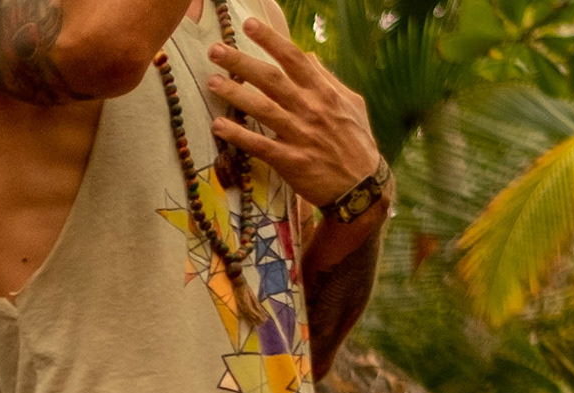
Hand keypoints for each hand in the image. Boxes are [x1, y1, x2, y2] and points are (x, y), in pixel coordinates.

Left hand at [206, 20, 380, 210]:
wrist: (361, 187)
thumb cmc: (356, 142)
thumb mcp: (351, 103)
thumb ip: (327, 79)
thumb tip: (308, 56)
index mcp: (324, 92)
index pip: (294, 58)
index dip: (270, 40)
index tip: (248, 25)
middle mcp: (310, 109)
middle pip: (271, 79)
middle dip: (241, 62)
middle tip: (215, 50)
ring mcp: (300, 135)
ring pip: (262, 109)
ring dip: (235, 94)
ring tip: (212, 82)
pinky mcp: (290, 161)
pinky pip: (259, 145)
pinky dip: (238, 135)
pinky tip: (218, 126)